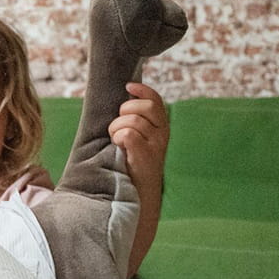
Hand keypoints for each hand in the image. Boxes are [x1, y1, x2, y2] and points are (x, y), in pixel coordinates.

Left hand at [109, 82, 168, 198]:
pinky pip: (128, 134)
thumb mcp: (138, 138)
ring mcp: (156, 144)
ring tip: (116, 140)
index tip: (128, 86)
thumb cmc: (133, 163)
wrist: (140, 192)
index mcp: (161, 125)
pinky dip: (119, 137)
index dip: (142, 90)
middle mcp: (163, 133)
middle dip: (125, 111)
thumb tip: (124, 97)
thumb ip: (135, 120)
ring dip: (117, 128)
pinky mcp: (146, 155)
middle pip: (145, 106)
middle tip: (117, 127)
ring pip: (132, 120)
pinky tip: (118, 146)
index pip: (156, 100)